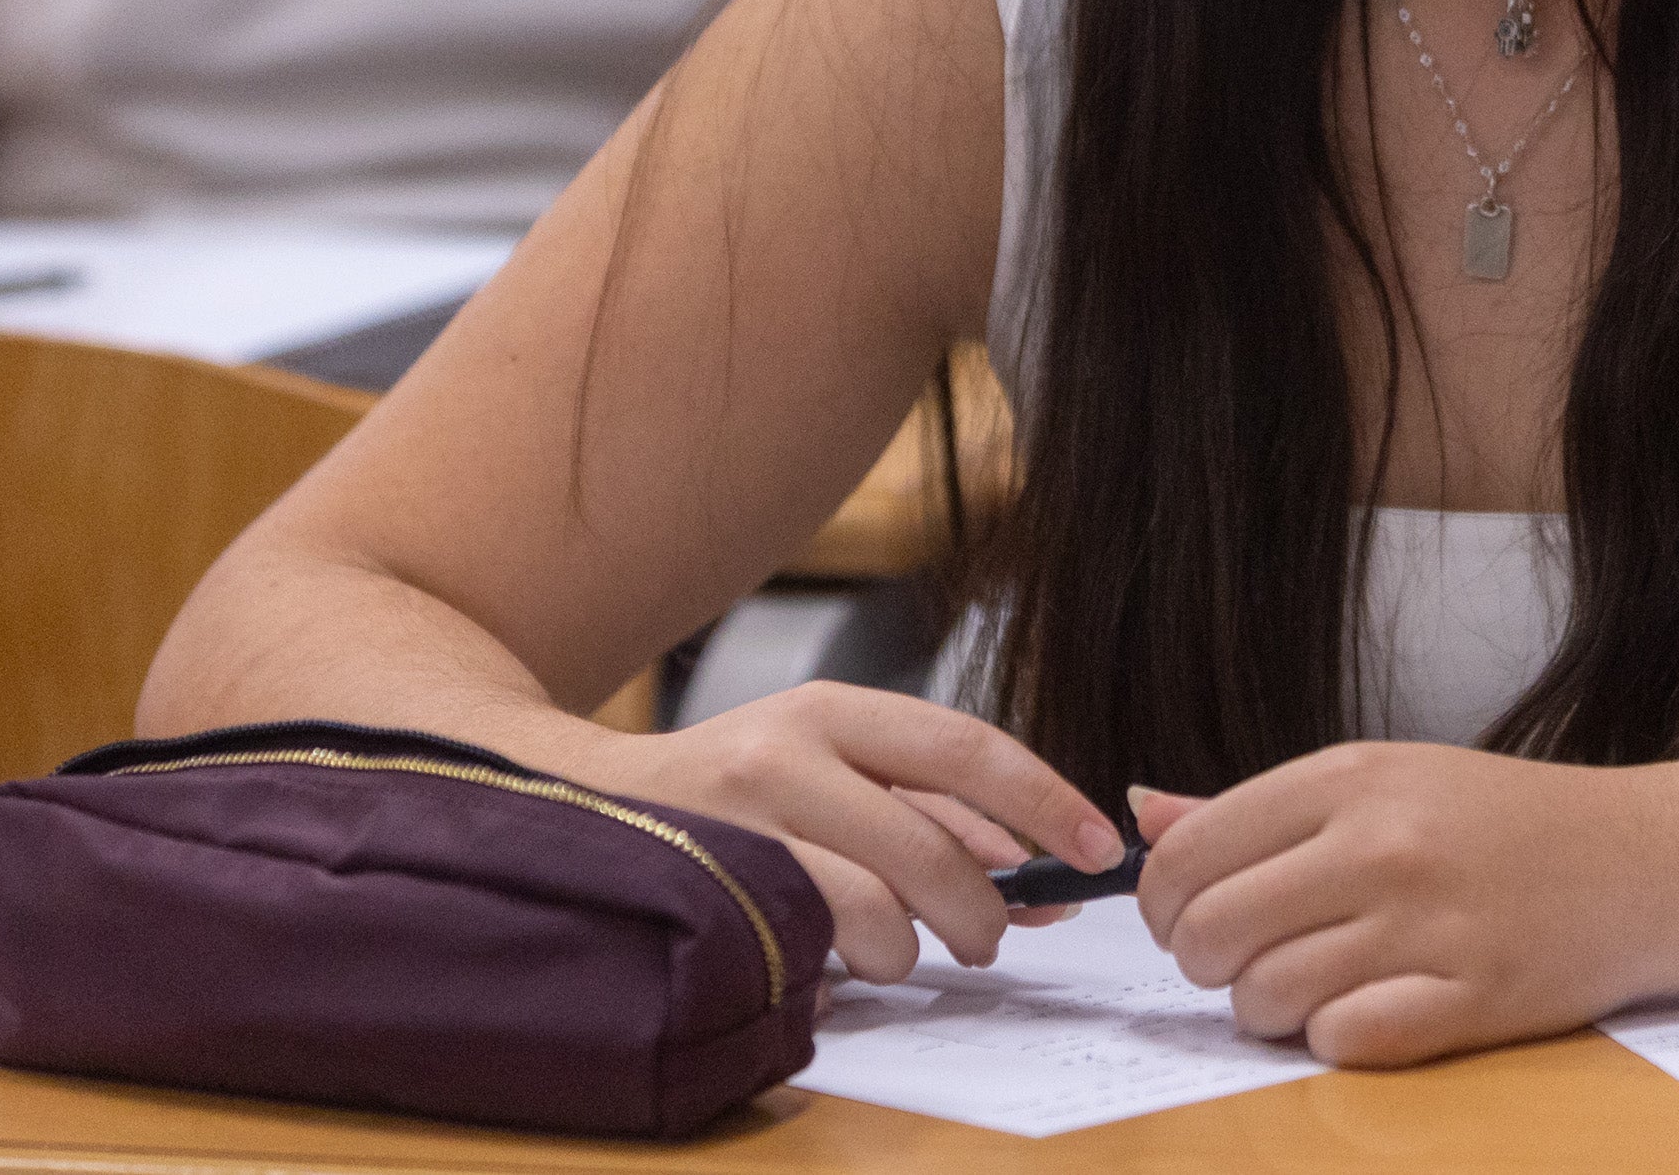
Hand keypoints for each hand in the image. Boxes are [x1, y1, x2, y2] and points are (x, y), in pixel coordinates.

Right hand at [582, 682, 1124, 983]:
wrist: (579, 807)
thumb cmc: (732, 798)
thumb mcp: (833, 772)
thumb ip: (933, 811)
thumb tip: (1041, 870)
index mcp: (835, 709)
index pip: (968, 747)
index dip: (1045, 800)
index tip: (1099, 848)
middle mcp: (788, 747)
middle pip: (933, 842)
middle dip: (983, 909)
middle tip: (988, 938)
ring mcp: (744, 820)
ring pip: (878, 905)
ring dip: (907, 950)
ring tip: (892, 952)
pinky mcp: (712, 884)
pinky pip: (816, 944)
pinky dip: (844, 970)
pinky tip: (832, 963)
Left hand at [1132, 745, 1678, 1067]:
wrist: (1643, 861)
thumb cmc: (1500, 821)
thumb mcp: (1380, 781)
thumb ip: (1254, 807)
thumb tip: (1141, 818)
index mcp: (1349, 778)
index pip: (1188, 854)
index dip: (1163, 905)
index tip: (1188, 919)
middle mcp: (1383, 845)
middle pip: (1212, 933)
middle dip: (1208, 963)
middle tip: (1246, 959)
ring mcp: (1430, 926)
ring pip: (1266, 998)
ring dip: (1270, 1008)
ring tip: (1312, 983)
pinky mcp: (1474, 1000)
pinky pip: (1342, 1043)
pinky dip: (1336, 1039)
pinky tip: (1366, 1009)